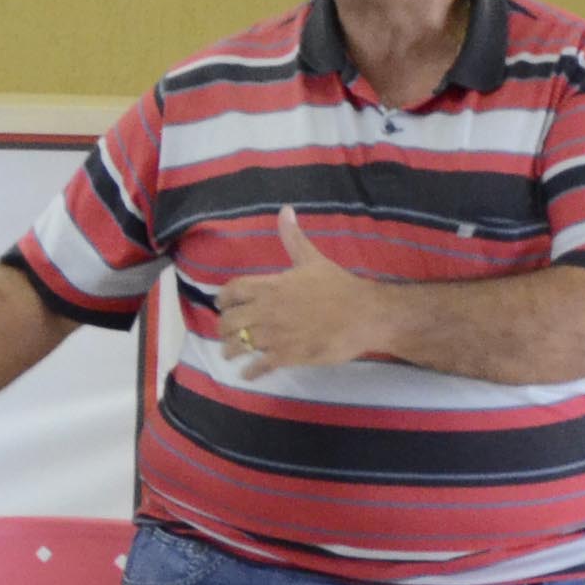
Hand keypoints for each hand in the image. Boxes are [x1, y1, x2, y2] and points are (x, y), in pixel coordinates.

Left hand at [211, 209, 397, 375]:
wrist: (363, 315)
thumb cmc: (339, 286)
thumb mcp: (313, 259)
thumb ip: (293, 238)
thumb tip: (285, 210)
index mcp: (271, 285)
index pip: (233, 291)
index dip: (222, 299)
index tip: (220, 304)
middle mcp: (267, 310)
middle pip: (230, 321)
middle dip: (223, 328)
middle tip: (225, 332)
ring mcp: (276, 335)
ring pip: (241, 344)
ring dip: (231, 350)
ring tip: (229, 354)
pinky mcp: (288, 355)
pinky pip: (260, 365)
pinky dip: (251, 371)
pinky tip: (247, 374)